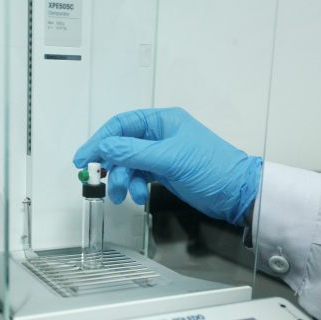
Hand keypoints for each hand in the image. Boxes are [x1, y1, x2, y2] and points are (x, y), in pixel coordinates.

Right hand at [73, 107, 261, 225]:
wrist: (236, 192)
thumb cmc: (211, 167)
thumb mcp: (169, 158)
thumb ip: (134, 152)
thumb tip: (104, 147)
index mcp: (162, 121)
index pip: (121, 125)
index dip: (99, 140)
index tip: (83, 158)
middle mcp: (159, 135)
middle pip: (122, 146)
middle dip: (113, 166)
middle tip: (102, 181)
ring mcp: (161, 154)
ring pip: (130, 164)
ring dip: (124, 180)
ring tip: (124, 195)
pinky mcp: (165, 171)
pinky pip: (140, 176)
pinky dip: (136, 186)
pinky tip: (140, 196)